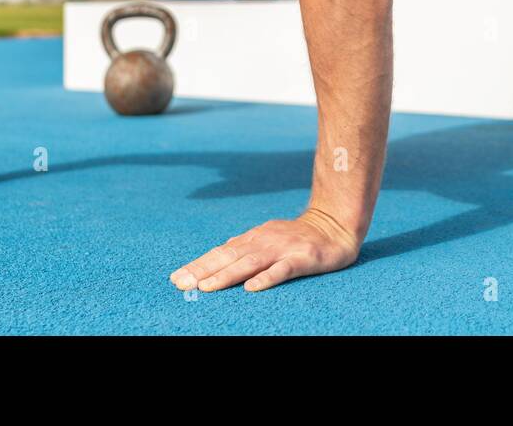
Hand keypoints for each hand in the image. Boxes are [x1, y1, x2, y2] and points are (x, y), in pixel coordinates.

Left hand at [170, 208, 361, 292]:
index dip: (198, 265)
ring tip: (206, 287)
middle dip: (203, 270)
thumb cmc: (298, 235)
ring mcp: (283, 249)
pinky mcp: (303, 258)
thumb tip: (220, 251)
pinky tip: (252, 287)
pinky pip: (283, 270)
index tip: (176, 278)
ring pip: (250, 263)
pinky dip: (266, 278)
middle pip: (229, 256)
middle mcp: (264, 241)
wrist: (335, 224)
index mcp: (253, 238)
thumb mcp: (268, 236)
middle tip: (180, 283)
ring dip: (226, 275)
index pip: (220, 252)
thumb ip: (246, 245)